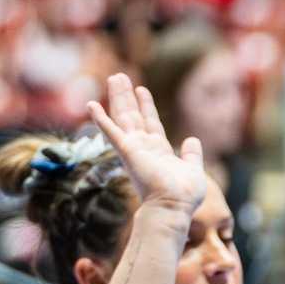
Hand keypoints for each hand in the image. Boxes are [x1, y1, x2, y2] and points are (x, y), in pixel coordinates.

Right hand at [87, 73, 207, 216]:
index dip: (146, 105)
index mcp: (158, 150)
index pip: (150, 122)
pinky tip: (91, 104)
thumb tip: (192, 139)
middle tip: (119, 76)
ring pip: (123, 117)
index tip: (141, 89)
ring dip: (118, 97)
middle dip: (126, 96)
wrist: (174, 207)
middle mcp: (143, 147)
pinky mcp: (127, 151)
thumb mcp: (193, 169)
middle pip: (133, 115)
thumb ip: (192, 154)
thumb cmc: (184, 194)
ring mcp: (134, 148)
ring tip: (114, 77)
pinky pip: (111, 131)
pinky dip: (100, 118)